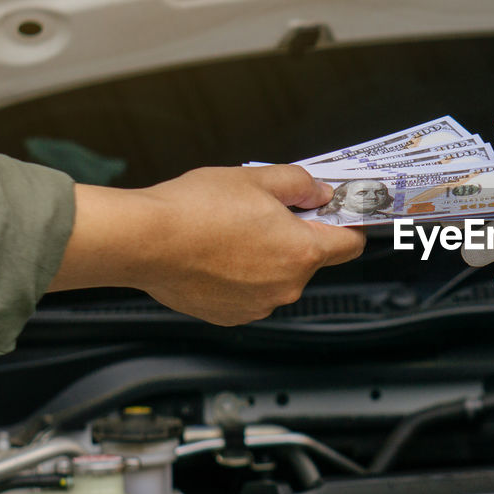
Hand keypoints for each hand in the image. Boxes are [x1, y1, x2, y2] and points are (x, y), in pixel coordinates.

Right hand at [49, 165, 364, 323]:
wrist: (143, 240)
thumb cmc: (194, 210)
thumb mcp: (257, 178)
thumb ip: (300, 184)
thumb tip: (320, 193)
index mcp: (301, 252)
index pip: (350, 244)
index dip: (345, 224)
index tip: (336, 214)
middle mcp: (286, 286)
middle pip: (310, 259)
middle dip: (295, 236)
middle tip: (265, 211)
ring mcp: (258, 305)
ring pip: (278, 277)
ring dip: (266, 257)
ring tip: (232, 232)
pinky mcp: (231, 315)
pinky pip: (250, 293)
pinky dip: (242, 276)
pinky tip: (216, 253)